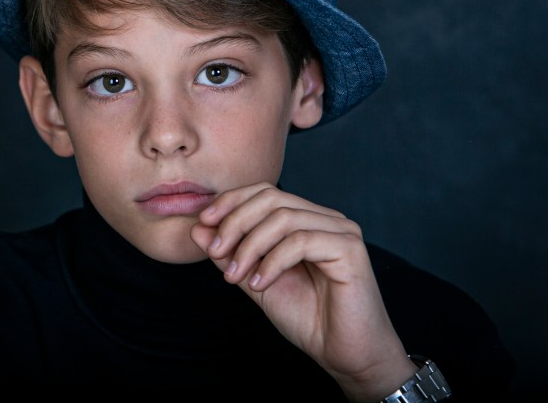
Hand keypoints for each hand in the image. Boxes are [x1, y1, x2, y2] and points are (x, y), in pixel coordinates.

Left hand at [189, 183, 416, 401]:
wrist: (345, 355)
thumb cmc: (308, 318)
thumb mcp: (256, 281)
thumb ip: (231, 254)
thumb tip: (198, 228)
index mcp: (306, 220)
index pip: (264, 193)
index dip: (231, 202)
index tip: (203, 223)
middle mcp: (326, 219)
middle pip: (271, 198)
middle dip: (235, 221)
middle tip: (215, 251)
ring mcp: (341, 231)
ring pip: (283, 218)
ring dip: (250, 245)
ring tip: (235, 275)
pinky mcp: (350, 250)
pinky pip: (301, 242)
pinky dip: (272, 261)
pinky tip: (260, 283)